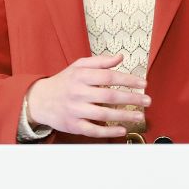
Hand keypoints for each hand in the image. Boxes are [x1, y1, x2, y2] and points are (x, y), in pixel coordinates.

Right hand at [25, 54, 149, 138]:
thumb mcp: (78, 66)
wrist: (40, 100)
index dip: (128, 80)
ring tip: (140, 116)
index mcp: (81, 76)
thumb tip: (120, 57)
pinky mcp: (73, 125)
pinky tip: (122, 129)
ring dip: (125, 116)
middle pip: (109, 96)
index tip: (143, 84)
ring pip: (104, 114)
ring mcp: (75, 110)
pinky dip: (109, 131)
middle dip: (131, 99)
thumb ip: (100, 61)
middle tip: (147, 101)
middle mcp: (78, 92)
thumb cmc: (65, 81)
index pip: (109, 77)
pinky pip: (93, 130)